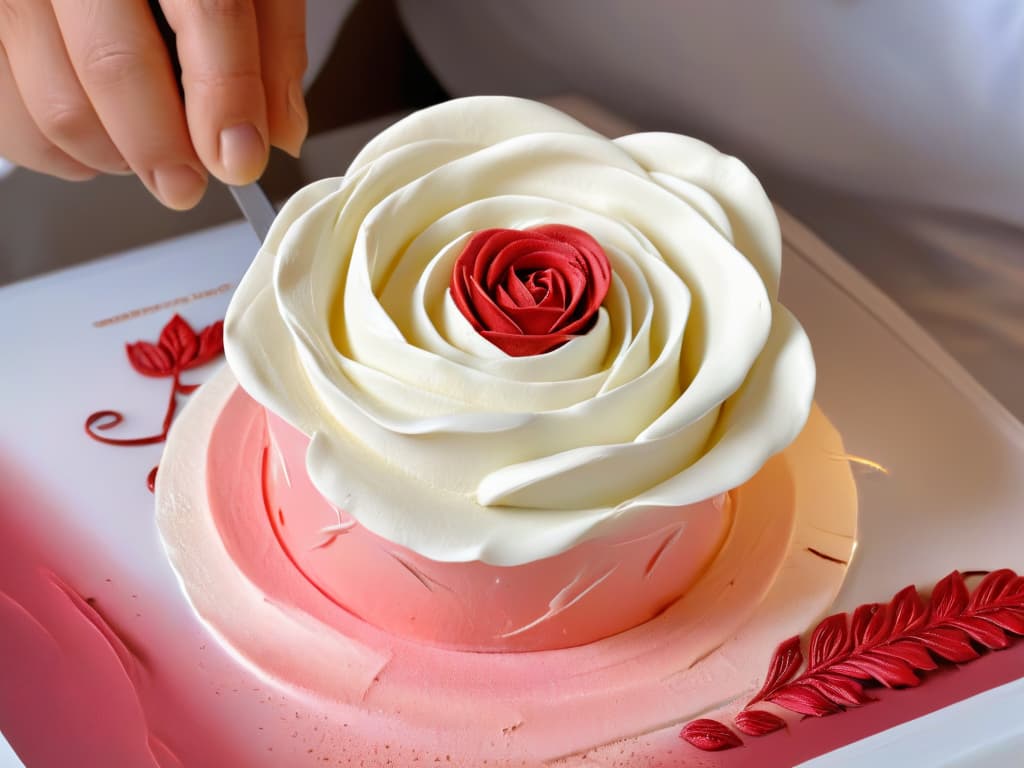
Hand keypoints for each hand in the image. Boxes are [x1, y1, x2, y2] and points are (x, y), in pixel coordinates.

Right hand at [0, 0, 307, 207]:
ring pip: (59, 107)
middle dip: (164, 149)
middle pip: (116, 66)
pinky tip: (101, 137)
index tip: (239, 159)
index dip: (226, 96)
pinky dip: (64, 156)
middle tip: (188, 184)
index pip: (208, 12)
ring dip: (117, 157)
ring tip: (148, 148)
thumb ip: (271, 47)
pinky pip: (15, 125)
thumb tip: (277, 134)